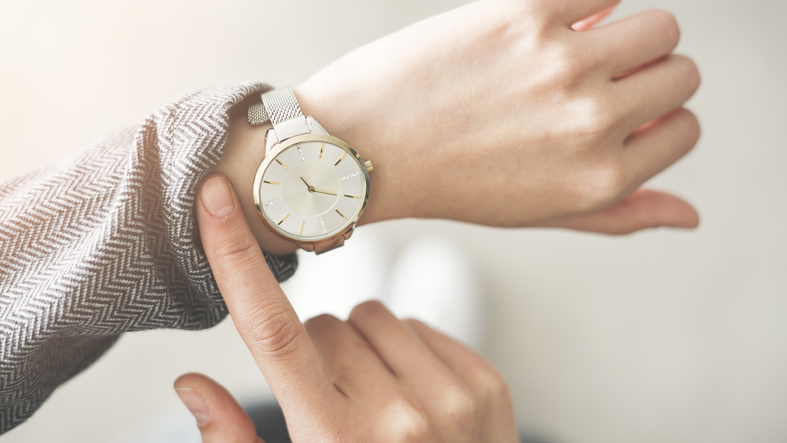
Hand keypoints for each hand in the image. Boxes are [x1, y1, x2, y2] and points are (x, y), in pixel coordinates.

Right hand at [175, 174, 518, 441]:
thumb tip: (188, 384)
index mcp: (333, 438)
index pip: (272, 330)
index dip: (236, 258)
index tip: (215, 200)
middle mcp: (396, 413)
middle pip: (323, 323)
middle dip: (315, 352)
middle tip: (330, 403)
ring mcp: (449, 395)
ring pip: (372, 315)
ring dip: (362, 346)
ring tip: (374, 401)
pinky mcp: (485, 383)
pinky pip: (420, 325)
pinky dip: (406, 351)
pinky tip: (412, 396)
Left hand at [296, 0, 700, 233]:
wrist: (363, 147)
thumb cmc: (450, 182)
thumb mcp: (539, 213)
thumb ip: (620, 214)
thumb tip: (691, 215)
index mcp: (601, 179)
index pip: (685, 128)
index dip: (658, 119)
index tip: (622, 114)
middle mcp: (591, 123)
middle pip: (682, 72)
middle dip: (651, 76)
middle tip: (602, 81)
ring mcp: (562, 64)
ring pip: (659, 24)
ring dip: (631, 34)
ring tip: (583, 50)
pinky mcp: (525, 14)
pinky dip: (590, 2)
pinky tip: (554, 23)